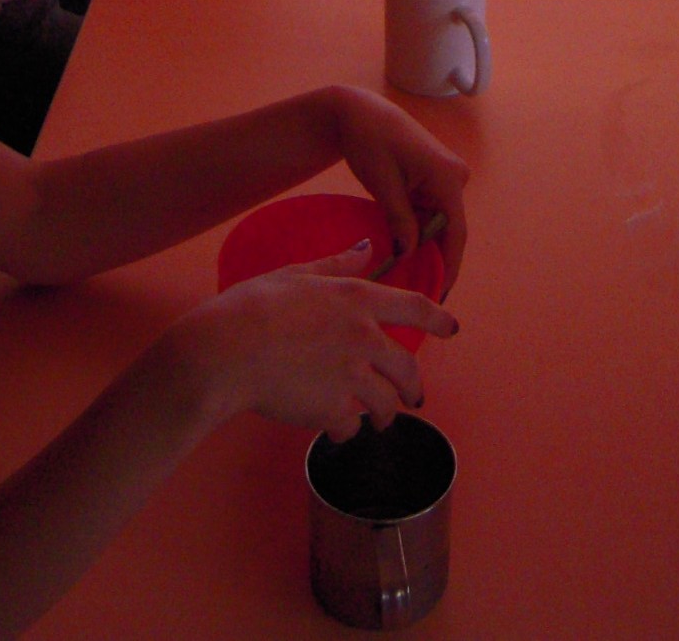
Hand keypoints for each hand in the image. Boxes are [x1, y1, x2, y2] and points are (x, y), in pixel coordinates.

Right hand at [197, 245, 458, 439]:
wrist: (226, 351)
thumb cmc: (254, 306)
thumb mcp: (297, 273)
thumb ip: (337, 265)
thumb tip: (366, 248)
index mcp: (358, 299)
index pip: (415, 308)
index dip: (439, 319)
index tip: (452, 329)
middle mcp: (364, 338)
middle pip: (407, 369)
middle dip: (413, 388)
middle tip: (413, 398)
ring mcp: (352, 376)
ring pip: (386, 404)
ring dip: (384, 414)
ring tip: (377, 420)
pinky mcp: (333, 410)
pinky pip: (350, 426)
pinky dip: (346, 430)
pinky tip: (335, 429)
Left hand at [326, 86, 469, 292]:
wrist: (359, 112)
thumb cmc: (369, 142)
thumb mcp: (382, 185)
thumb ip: (401, 221)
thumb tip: (410, 255)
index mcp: (447, 177)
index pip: (456, 233)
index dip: (449, 266)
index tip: (441, 295)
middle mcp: (455, 176)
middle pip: (449, 229)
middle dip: (434, 259)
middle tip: (419, 291)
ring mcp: (446, 176)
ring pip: (438, 222)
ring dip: (425, 246)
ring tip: (409, 277)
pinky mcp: (434, 177)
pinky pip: (430, 211)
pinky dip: (418, 230)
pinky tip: (405, 251)